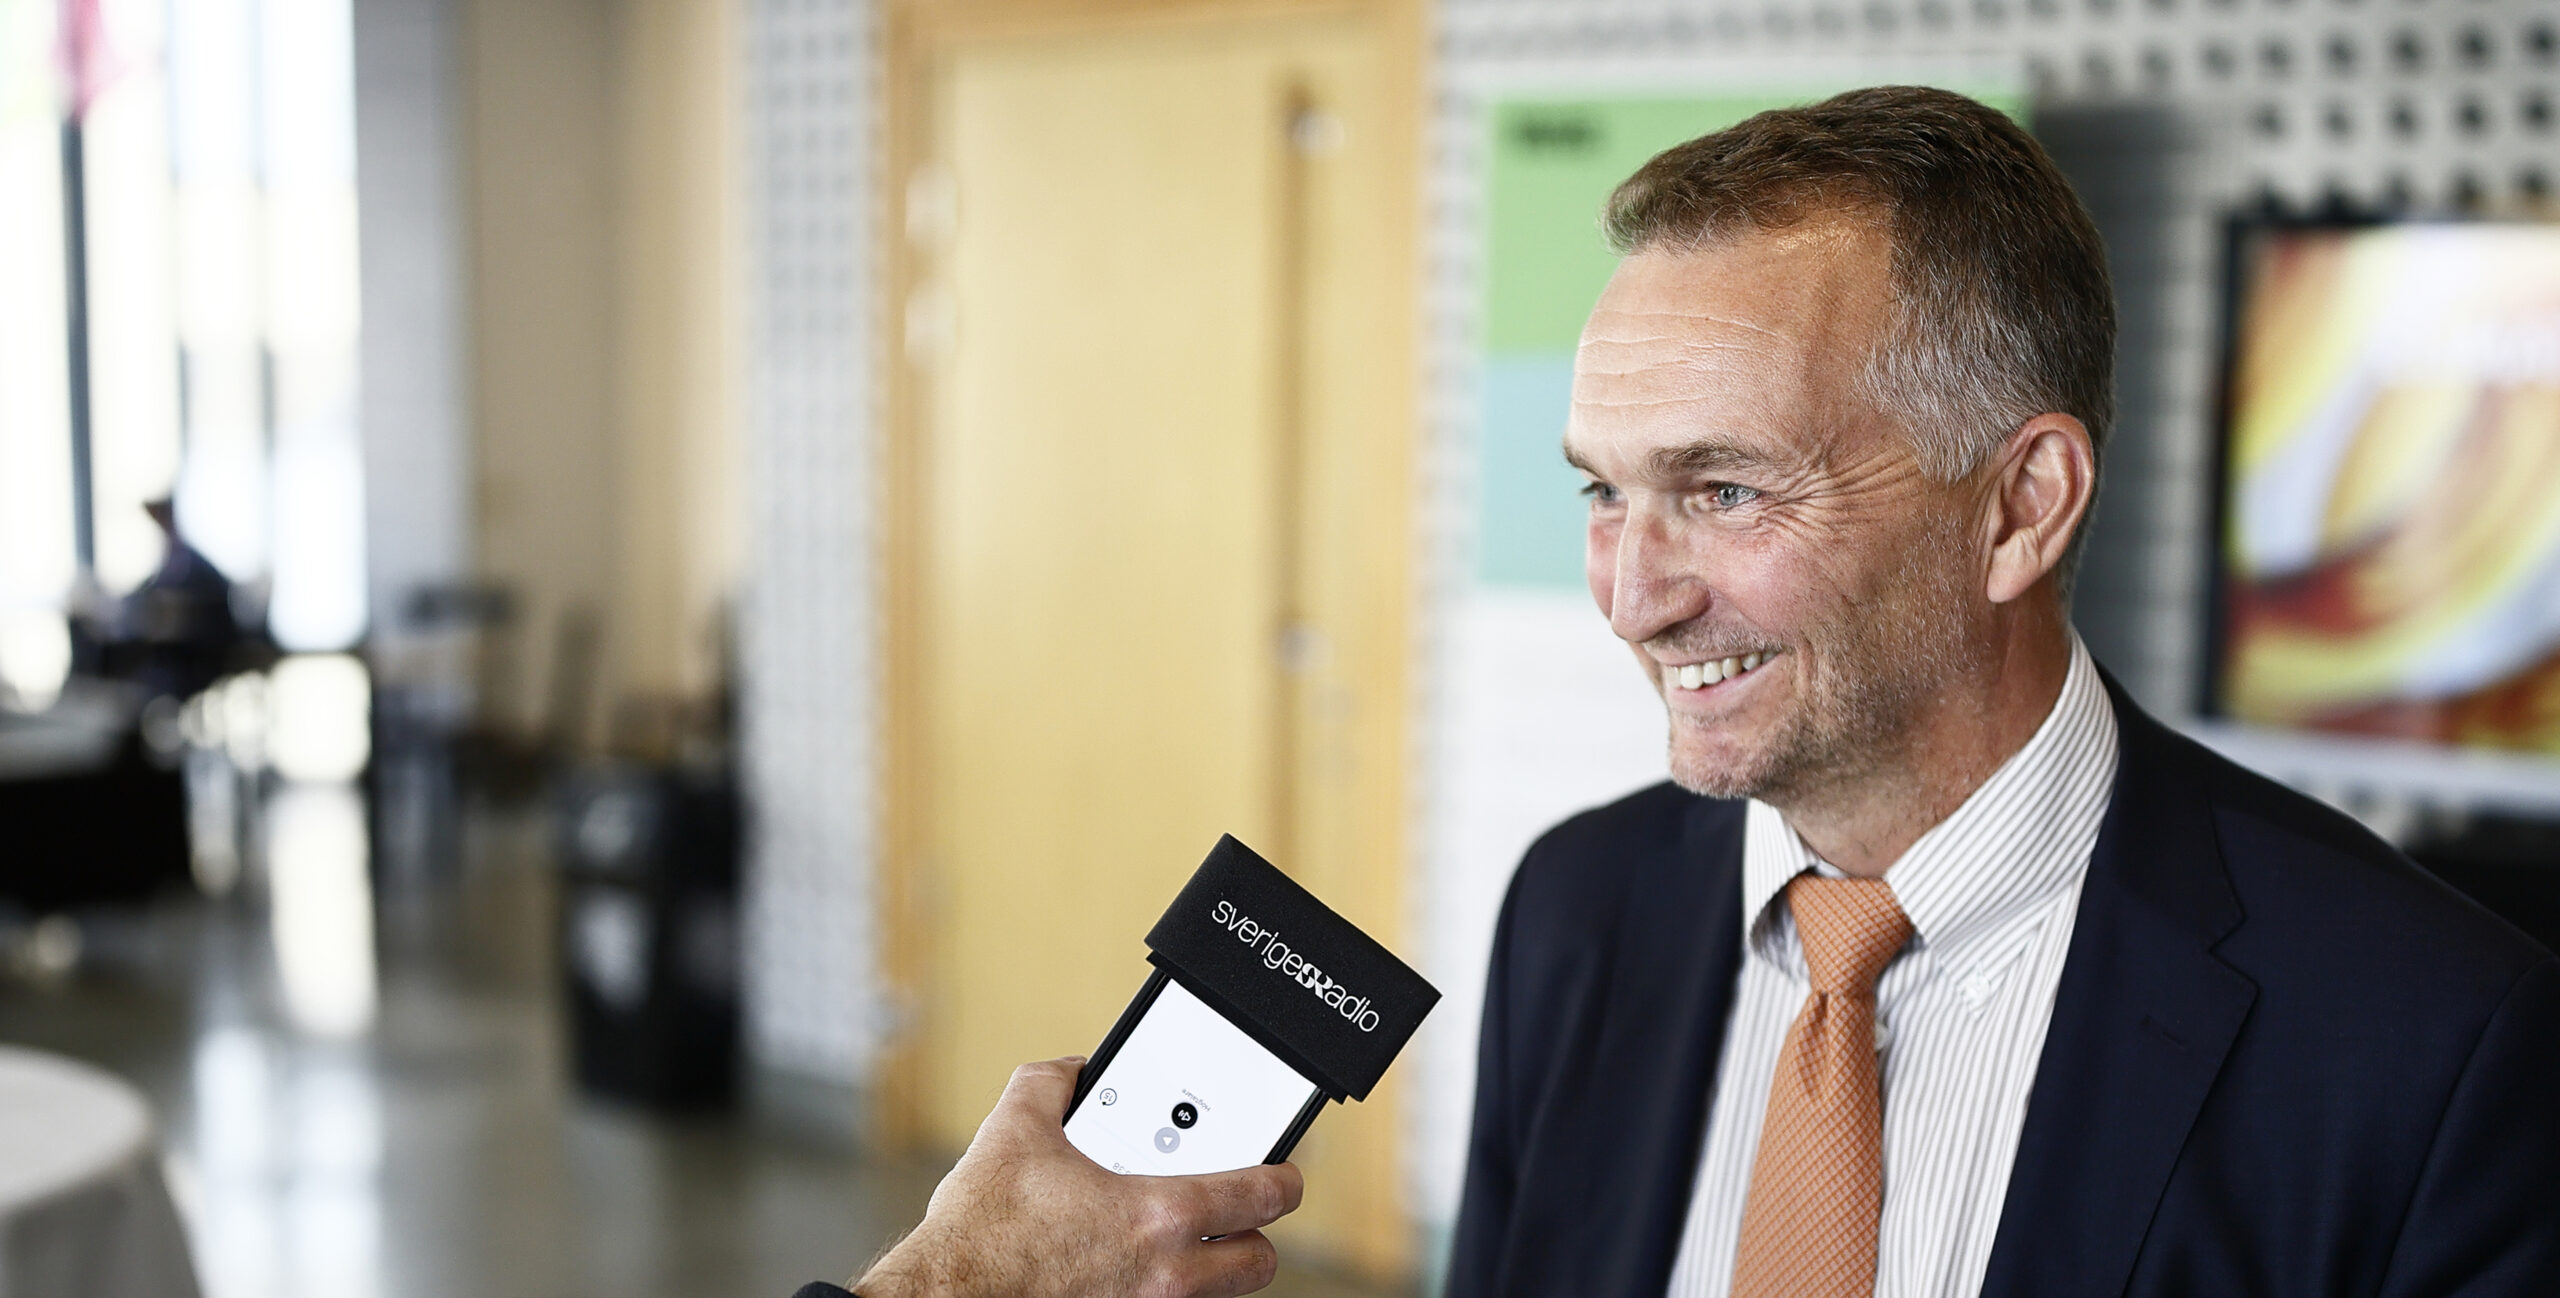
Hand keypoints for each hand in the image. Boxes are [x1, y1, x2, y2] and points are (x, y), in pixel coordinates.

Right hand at [852, 1057, 1304, 1297]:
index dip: (1283, 1177)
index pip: (1264, 1195)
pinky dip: (1164, 1290)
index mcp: (1158, 1215)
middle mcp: (1165, 1275)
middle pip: (1258, 1262)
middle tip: (1233, 1207)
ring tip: (1183, 1237)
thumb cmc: (981, 1231)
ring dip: (1213, 1267)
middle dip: (1254, 1232)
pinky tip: (1130, 1266)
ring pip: (1219, 1297)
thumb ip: (1052, 1082)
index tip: (1280, 1169)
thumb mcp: (1014, 1129)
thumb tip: (1072, 1070)